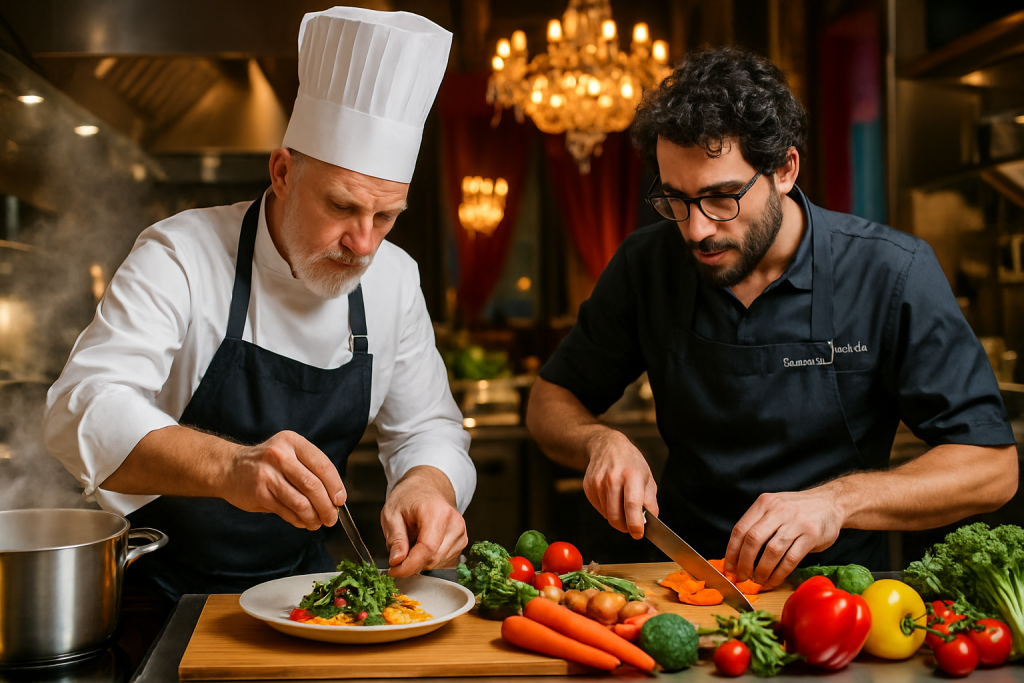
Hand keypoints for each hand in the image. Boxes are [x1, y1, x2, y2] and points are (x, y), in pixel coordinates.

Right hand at [222, 430, 344, 530]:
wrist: (229, 467)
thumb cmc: (266, 463)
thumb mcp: (288, 453)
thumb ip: (309, 469)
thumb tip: (335, 497)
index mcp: (293, 442)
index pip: (323, 465)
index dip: (336, 485)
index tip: (340, 500)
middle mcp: (280, 455)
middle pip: (313, 485)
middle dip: (327, 506)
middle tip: (332, 517)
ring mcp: (268, 475)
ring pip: (300, 502)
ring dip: (314, 517)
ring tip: (318, 522)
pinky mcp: (259, 493)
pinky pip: (287, 511)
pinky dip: (299, 520)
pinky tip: (303, 521)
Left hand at [381, 466, 467, 576]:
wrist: (426, 487)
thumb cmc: (408, 498)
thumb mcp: (392, 514)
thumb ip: (396, 539)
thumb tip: (397, 561)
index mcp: (437, 512)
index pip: (427, 549)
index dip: (409, 565)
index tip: (394, 570)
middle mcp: (455, 524)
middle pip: (434, 558)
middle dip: (412, 564)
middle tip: (397, 557)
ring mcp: (461, 533)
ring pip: (438, 563)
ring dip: (420, 561)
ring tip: (410, 543)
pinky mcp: (462, 542)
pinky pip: (443, 561)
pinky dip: (429, 559)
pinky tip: (421, 545)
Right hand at [582, 429, 658, 538]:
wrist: (607, 446)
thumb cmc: (631, 462)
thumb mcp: (647, 478)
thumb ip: (650, 501)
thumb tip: (650, 521)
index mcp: (631, 475)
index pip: (632, 506)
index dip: (635, 525)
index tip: (638, 534)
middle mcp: (612, 479)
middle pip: (615, 516)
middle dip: (625, 527)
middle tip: (631, 525)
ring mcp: (597, 483)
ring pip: (607, 515)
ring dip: (616, 517)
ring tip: (622, 504)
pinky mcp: (588, 487)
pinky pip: (599, 509)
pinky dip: (607, 510)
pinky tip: (612, 497)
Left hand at [724, 487, 843, 587]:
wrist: (831, 503)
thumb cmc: (798, 509)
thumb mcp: (774, 507)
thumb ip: (758, 524)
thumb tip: (737, 554)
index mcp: (764, 503)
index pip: (740, 529)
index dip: (731, 551)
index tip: (728, 567)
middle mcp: (778, 510)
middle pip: (753, 540)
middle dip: (744, 563)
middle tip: (741, 576)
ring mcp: (796, 522)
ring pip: (772, 551)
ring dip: (762, 570)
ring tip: (759, 580)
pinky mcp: (811, 535)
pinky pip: (790, 559)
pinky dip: (779, 573)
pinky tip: (774, 580)